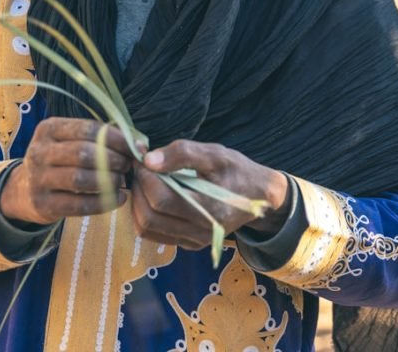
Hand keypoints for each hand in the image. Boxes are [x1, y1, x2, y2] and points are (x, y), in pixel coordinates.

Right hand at [0, 118, 133, 224]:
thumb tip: (138, 145)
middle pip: (83, 153)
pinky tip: (119, 198)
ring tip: (121, 181)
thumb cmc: (59, 161)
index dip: (115, 138)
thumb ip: (99, 139)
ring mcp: (38, 179)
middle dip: (112, 160)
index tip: (134, 147)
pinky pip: (79, 205)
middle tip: (127, 166)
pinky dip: (104, 202)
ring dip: (108, 181)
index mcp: (48, 129)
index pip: (88, 129)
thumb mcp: (69, 142)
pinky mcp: (43, 205)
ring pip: (80, 179)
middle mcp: (39, 152)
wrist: (24, 191)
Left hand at [131, 140, 289, 249]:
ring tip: (146, 182)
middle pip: (149, 216)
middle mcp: (200, 231)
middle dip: (138, 189)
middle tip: (142, 170)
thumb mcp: (216, 154)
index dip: (145, 177)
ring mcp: (194, 241)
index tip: (143, 159)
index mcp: (209, 208)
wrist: (260, 197)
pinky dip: (146, 214)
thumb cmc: (238, 171)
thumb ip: (183, 154)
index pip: (161, 198)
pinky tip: (154, 196)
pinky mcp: (189, 243)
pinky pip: (155, 234)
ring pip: (147, 228)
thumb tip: (148, 160)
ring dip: (138, 203)